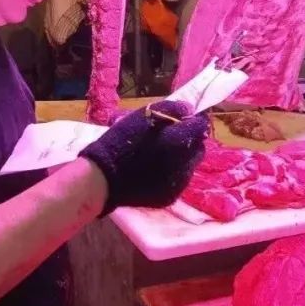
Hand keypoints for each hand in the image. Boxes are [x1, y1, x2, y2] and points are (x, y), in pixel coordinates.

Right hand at [80, 100, 209, 214]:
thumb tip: (190, 110)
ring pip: (191, 165)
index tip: (186, 118)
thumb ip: (172, 110)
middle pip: (198, 147)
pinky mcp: (171, 196)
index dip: (194, 121)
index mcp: (179, 140)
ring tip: (165, 154)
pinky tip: (159, 168)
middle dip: (190, 140)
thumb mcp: (143, 116)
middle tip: (174, 136)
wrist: (103, 178)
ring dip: (183, 157)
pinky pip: (180, 180)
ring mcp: (178, 183)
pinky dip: (174, 172)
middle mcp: (185, 163)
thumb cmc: (120, 142)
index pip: (200, 126)